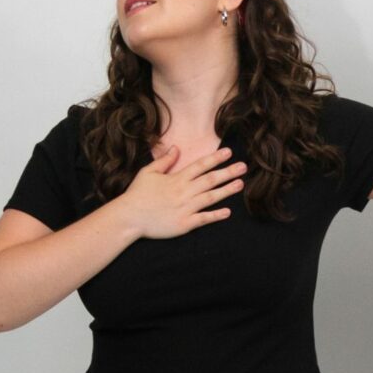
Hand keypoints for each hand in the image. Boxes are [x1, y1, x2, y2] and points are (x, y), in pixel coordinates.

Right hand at [117, 146, 246, 238]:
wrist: (129, 217)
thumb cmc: (137, 194)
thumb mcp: (148, 172)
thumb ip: (165, 161)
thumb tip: (176, 148)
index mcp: (176, 178)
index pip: (200, 165)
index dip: (215, 158)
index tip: (229, 152)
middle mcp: (184, 192)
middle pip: (210, 180)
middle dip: (228, 172)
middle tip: (244, 167)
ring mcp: (185, 208)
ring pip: (211, 198)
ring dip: (227, 191)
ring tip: (240, 184)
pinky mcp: (184, 224)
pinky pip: (204, 219)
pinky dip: (216, 215)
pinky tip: (228, 212)